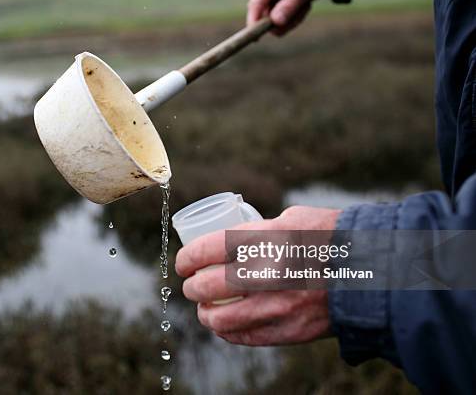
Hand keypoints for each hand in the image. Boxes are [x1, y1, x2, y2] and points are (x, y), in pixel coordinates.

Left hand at [175, 205, 340, 345]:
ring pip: (222, 319)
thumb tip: (227, 244)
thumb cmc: (331, 237)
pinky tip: (225, 326)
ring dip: (206, 315)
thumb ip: (258, 231)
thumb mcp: (293, 219)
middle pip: (209, 286)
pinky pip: (246, 337)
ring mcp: (280, 306)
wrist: (374, 270)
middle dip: (192, 288)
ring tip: (205, 309)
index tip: (183, 263)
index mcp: (268, 239)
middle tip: (192, 285)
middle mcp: (270, 274)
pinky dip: (228, 333)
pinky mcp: (291, 330)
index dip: (187, 258)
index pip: (208, 250)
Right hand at [247, 0, 326, 35]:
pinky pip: (283, 24)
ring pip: (275, 25)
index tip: (255, 38)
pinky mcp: (278, 10)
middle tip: (302, 10)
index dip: (253, 22)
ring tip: (305, 5)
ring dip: (292, 20)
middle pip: (264, 19)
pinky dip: (295, 19)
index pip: (255, 5)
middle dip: (283, 22)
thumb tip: (275, 22)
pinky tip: (303, 6)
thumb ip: (288, 6)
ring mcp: (272, 3)